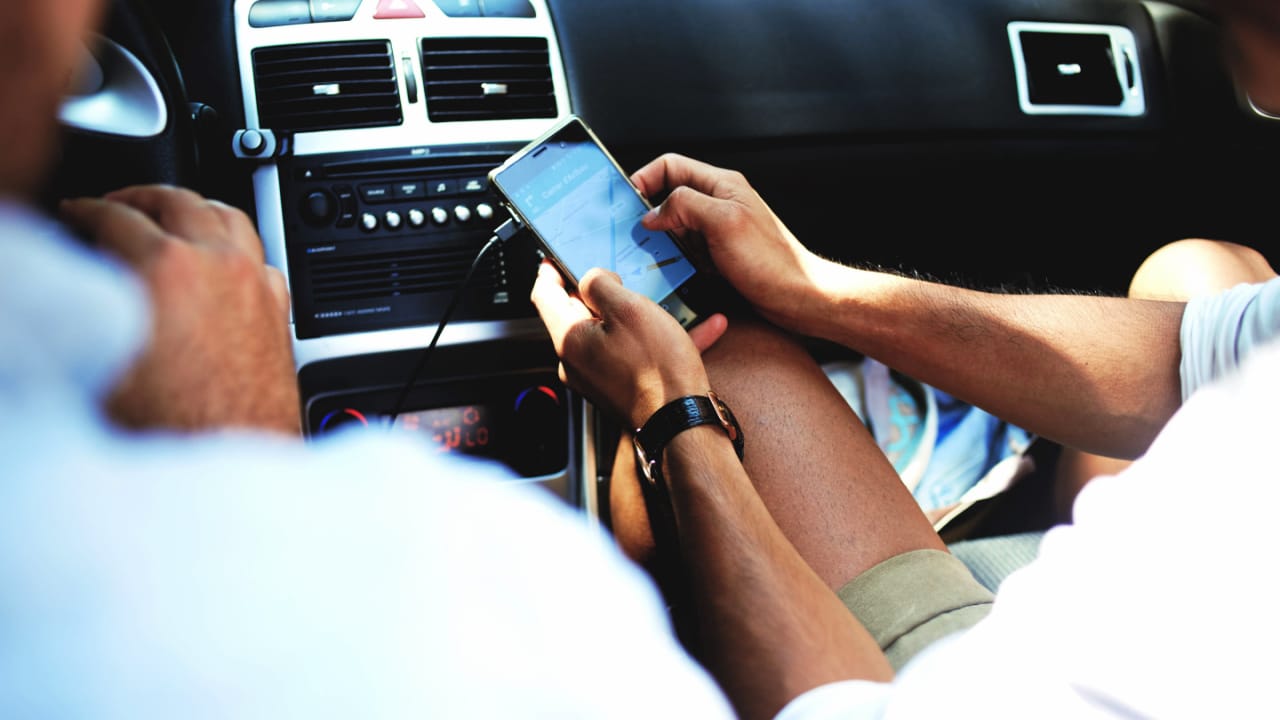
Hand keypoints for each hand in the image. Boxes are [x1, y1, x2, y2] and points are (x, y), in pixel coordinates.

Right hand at [61, 185, 300, 435]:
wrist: (228, 457)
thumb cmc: (167, 425)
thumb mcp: (98, 354)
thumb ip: (87, 302)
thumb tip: (78, 282)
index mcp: (165, 266)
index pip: (112, 214)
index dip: (82, 210)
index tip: (74, 213)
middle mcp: (218, 264)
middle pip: (178, 199)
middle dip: (140, 197)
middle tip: (118, 204)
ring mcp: (254, 283)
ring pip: (230, 217)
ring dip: (195, 208)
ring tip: (173, 216)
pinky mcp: (278, 309)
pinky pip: (260, 255)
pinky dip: (236, 245)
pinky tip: (222, 259)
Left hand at [530, 261, 726, 427]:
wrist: (682, 422)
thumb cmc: (657, 371)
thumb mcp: (629, 308)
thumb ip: (601, 284)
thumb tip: (591, 278)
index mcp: (570, 339)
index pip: (544, 296)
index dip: (549, 271)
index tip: (554, 259)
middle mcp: (576, 362)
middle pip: (577, 315)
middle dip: (598, 294)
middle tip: (617, 275)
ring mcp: (597, 378)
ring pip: (611, 334)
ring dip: (636, 316)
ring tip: (665, 302)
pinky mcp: (620, 389)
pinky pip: (635, 355)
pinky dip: (658, 340)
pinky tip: (695, 329)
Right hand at [631, 153, 838, 335]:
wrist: (799, 298)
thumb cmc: (771, 262)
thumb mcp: (723, 222)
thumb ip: (685, 205)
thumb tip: (654, 211)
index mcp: (722, 185)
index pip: (671, 165)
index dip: (645, 178)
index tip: (627, 201)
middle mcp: (719, 203)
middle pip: (670, 195)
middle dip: (649, 212)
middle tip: (634, 233)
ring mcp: (719, 229)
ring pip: (675, 224)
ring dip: (661, 238)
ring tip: (653, 254)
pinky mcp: (719, 254)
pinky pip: (686, 249)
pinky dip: (675, 257)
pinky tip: (673, 270)